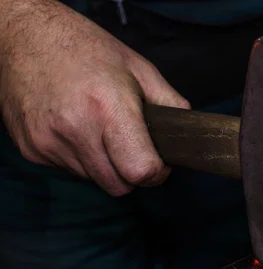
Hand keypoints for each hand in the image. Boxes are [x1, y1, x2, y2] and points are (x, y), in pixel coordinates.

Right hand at [0, 0, 189, 195]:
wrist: (24, 36)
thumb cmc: (84, 47)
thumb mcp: (138, 67)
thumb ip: (169, 101)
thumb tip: (186, 131)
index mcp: (108, 109)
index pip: (139, 170)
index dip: (155, 172)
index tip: (158, 163)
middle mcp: (76, 130)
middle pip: (118, 186)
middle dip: (132, 173)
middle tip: (133, 148)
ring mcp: (49, 143)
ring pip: (94, 180)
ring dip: (105, 165)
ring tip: (100, 130)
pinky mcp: (32, 149)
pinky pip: (69, 170)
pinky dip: (80, 158)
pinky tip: (76, 129)